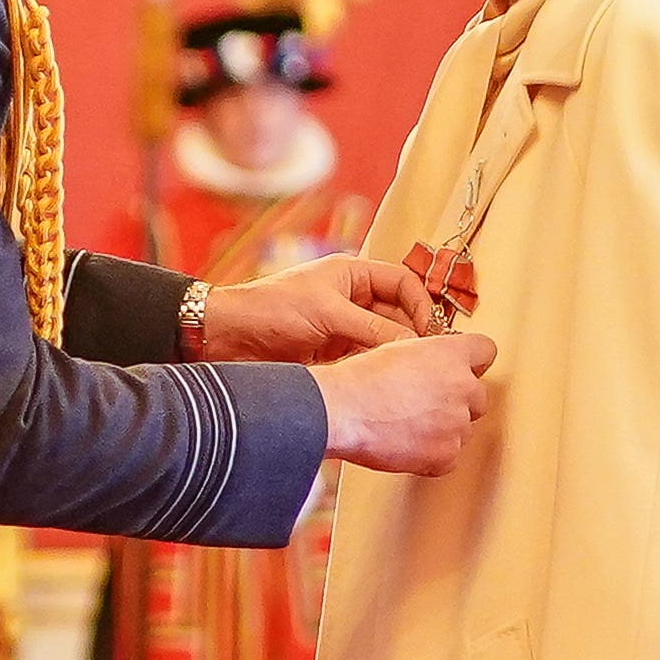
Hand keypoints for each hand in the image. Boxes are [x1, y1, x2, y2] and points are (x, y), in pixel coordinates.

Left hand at [198, 255, 437, 363]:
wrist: (228, 337)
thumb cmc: (271, 309)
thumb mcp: (329, 314)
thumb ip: (373, 329)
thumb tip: (414, 347)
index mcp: (352, 274)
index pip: (404, 284)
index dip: (422, 305)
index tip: (431, 334)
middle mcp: (351, 299)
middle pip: (398, 315)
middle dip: (412, 336)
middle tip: (427, 361)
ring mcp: (342, 327)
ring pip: (383, 342)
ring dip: (394, 356)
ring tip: (409, 375)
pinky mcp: (331, 355)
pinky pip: (364, 361)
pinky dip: (375, 371)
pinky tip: (383, 384)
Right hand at [314, 331, 495, 474]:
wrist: (341, 411)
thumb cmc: (359, 380)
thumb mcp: (398, 349)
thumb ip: (429, 358)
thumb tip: (436, 368)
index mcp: (451, 354)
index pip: (486, 352)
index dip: (471, 363)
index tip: (460, 371)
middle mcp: (462, 387)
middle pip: (478, 398)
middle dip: (457, 402)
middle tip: (424, 405)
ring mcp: (456, 423)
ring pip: (463, 430)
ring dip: (443, 430)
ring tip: (407, 426)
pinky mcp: (445, 454)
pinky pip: (449, 458)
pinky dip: (431, 456)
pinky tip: (406, 445)